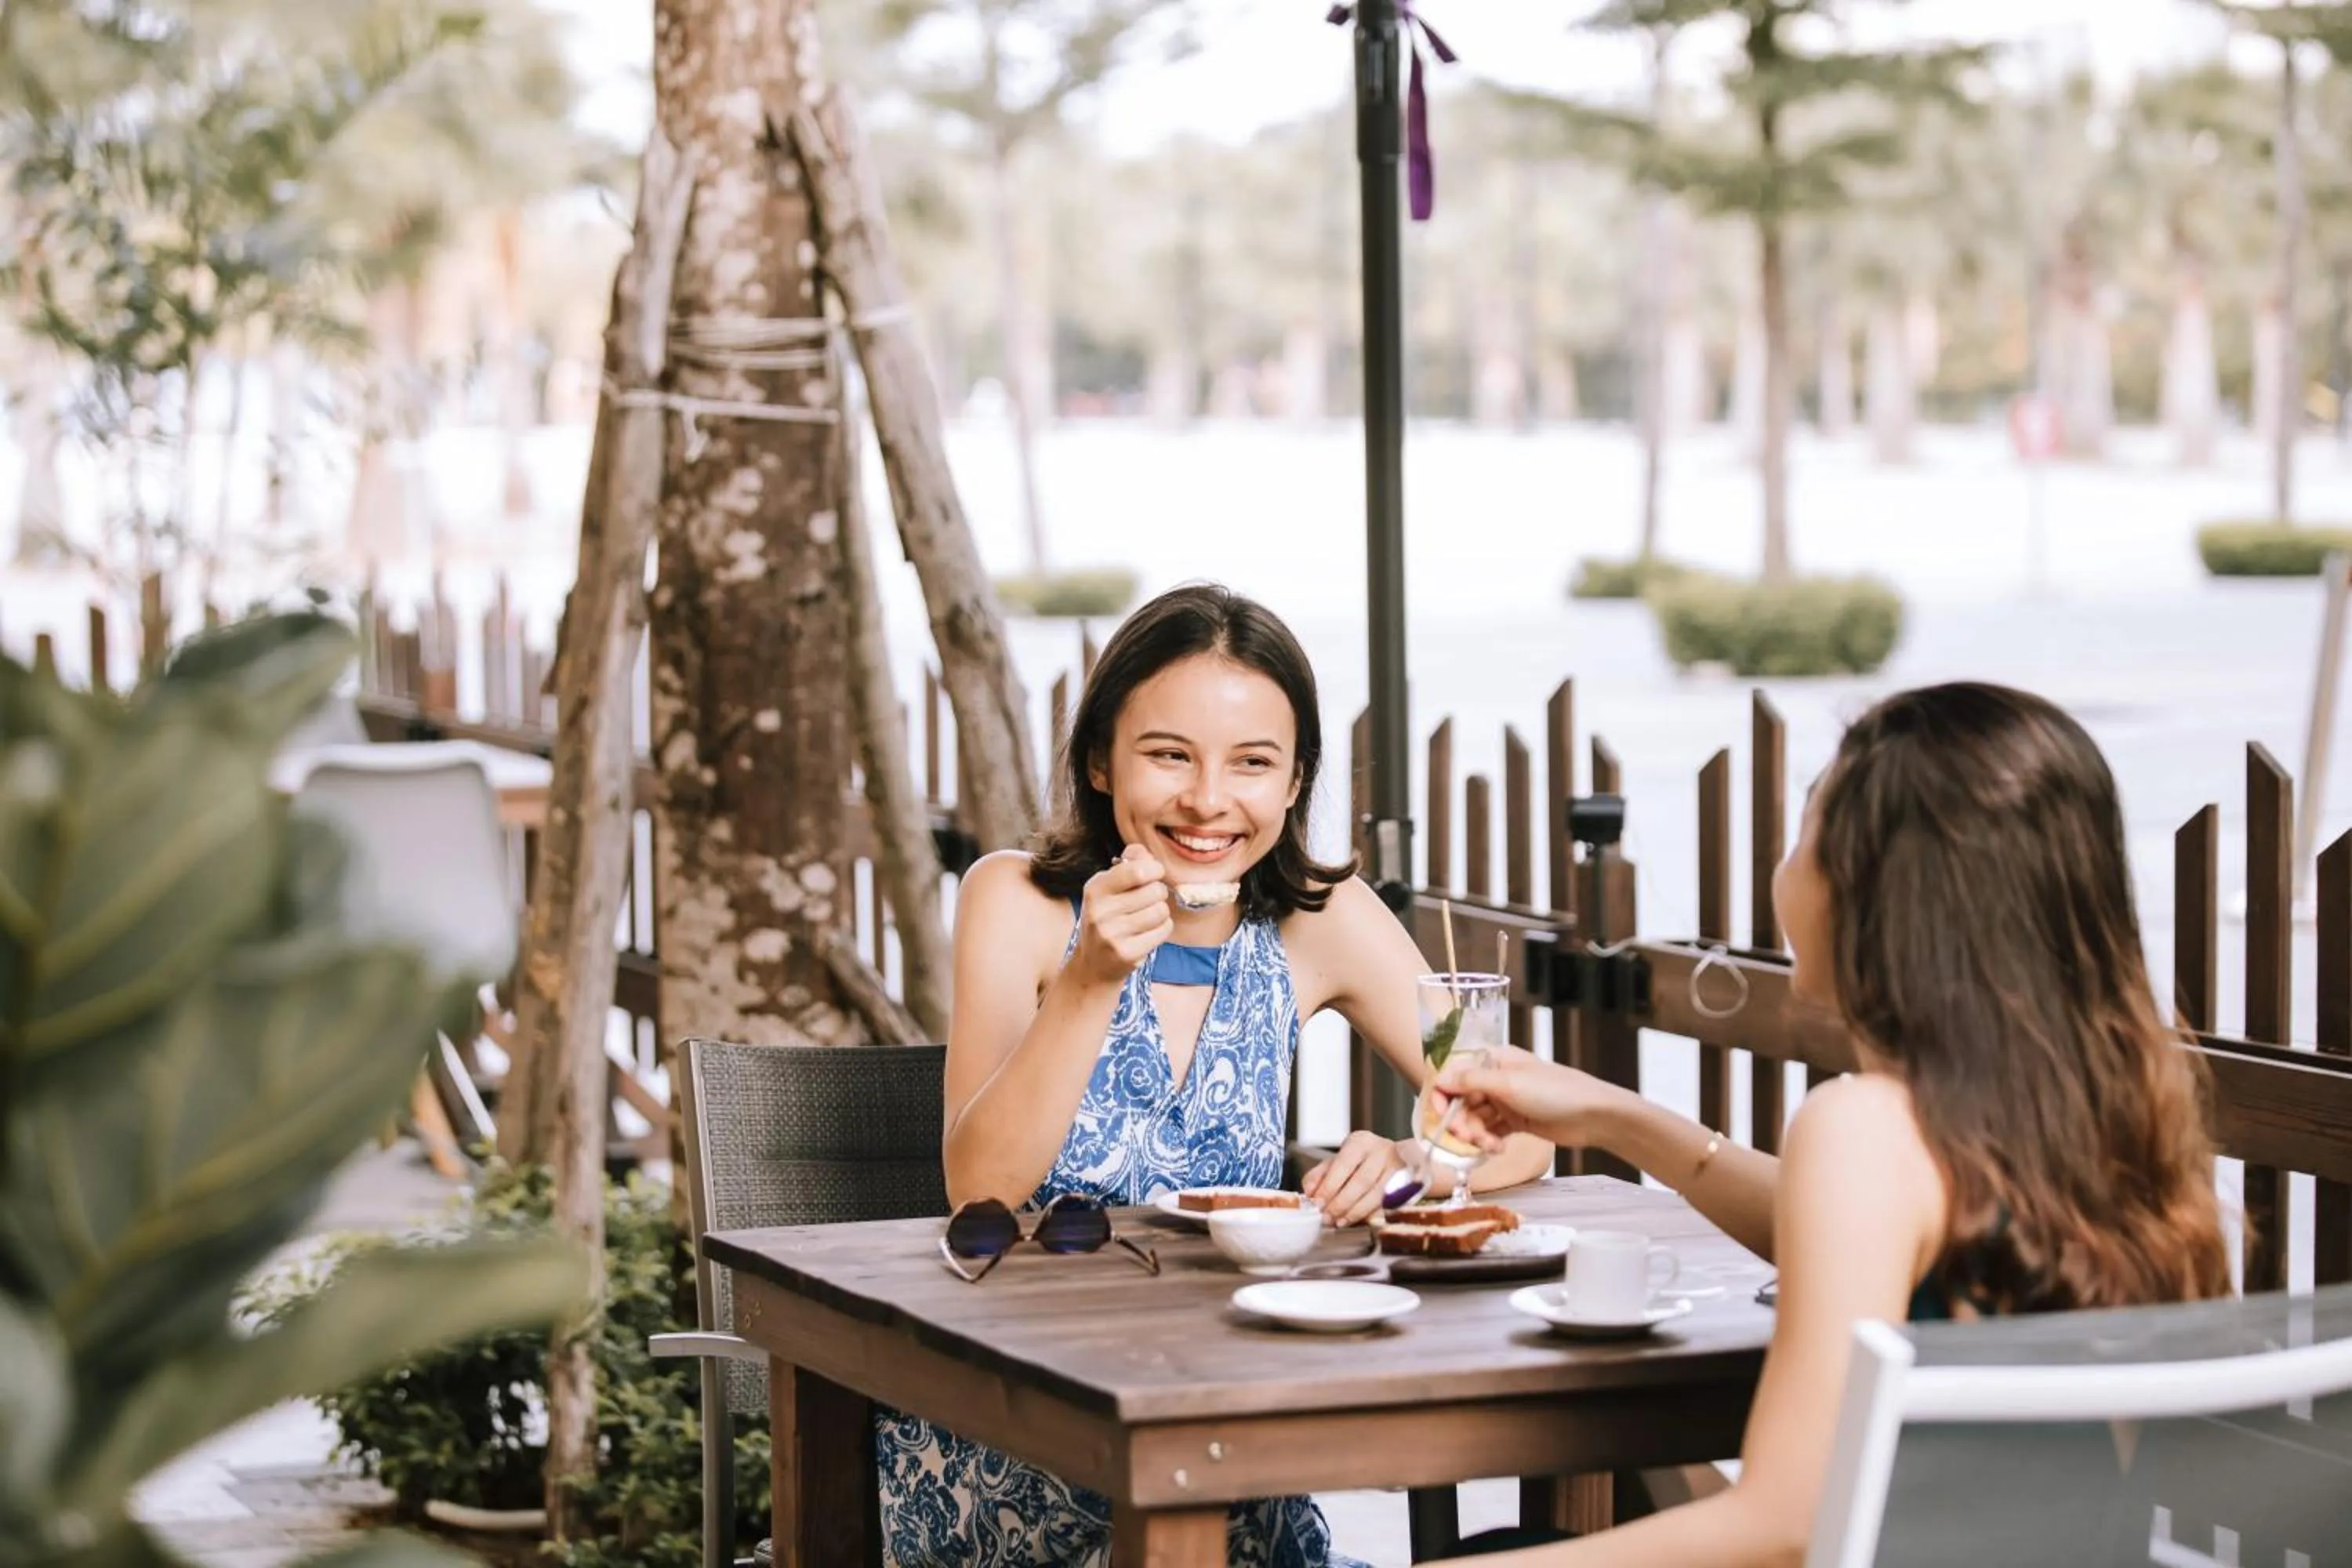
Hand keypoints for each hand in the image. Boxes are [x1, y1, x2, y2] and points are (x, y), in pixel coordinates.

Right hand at [1071, 844, 1172, 986]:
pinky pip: (1163, 930)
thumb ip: (1127, 865)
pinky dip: (1162, 929)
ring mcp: (1112, 935)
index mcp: (1095, 889)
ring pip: (1161, 911)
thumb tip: (1143, 851)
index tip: (1155, 873)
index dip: (1154, 869)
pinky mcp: (1127, 953)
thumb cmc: (1106, 919)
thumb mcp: (1107, 889)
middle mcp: (1100, 911)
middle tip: (1149, 900)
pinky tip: (1148, 932)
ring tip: (1147, 918)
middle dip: (1158, 893)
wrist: (1093, 965)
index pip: (1136, 870)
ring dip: (1161, 912)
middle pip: (1154, 891)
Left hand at [1300, 1130, 1405, 1225]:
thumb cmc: (1361, 1163)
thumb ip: (1319, 1175)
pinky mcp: (1409, 1185)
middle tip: (1327, 1217)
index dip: (1329, 1186)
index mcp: (1360, 1142)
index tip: (1318, 1203)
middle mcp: (1381, 1151)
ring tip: (1340, 1221)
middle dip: (1341, 1203)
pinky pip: (1389, 1203)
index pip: (1343, 1164)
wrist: (1397, 1161)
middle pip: (1361, 1181)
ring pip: (1377, 1194)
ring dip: (1355, 1212)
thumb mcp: (1338, 1162)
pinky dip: (1372, 1214)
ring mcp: (1398, 1168)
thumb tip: (1309, 1192)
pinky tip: (1359, 1220)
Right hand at [1429, 1046, 1619, 1152]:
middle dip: (1461, 1121)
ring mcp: (1506, 1101)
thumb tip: (1440, 1078)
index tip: (1440, 1117)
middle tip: (1468, 1137)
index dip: (1441, 1096)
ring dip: (1476, 1135)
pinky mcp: (1515, 1121)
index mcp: (1493, 1060)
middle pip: (1461, 1101)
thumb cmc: (1557, 1092)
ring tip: (1489, 1146)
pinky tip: (1498, 1149)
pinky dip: (1489, 1142)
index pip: (1453, 1074)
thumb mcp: (1510, 1084)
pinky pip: (1490, 1132)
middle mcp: (1496, 1079)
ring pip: (1475, 1119)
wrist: (1594, 1116)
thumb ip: (1471, 1081)